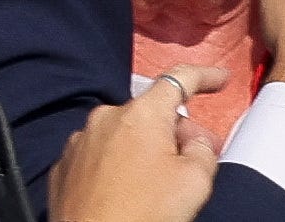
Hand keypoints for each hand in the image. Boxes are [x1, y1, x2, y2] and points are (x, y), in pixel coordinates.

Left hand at [48, 65, 227, 221]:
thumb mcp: (195, 182)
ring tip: (155, 186)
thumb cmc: (141, 215)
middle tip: (195, 159)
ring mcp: (81, 142)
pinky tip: (126, 193)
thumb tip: (195, 143)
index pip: (180, 79)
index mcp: (142, 113)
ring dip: (144, 150)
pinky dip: (116, 166)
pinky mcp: (65, 167)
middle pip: (153, 112)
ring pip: (124, 134)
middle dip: (176, 131)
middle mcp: (107, 118)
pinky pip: (100, 155)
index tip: (219, 79)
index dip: (205, 76)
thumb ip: (203, 150)